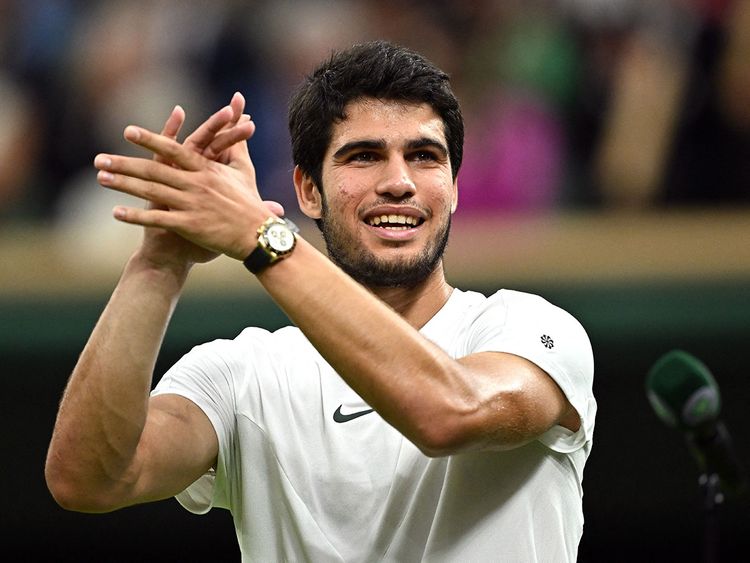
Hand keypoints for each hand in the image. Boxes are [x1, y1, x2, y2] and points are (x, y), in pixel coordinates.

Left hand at [94, 112, 272, 261]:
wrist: (258, 235)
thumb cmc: (250, 202)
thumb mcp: (243, 171)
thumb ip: (236, 144)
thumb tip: (243, 113)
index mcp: (206, 170)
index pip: (174, 150)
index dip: (150, 140)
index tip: (128, 131)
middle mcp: (196, 185)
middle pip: (154, 171)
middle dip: (124, 163)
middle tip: (99, 158)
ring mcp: (191, 205)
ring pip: (151, 192)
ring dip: (123, 185)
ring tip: (101, 178)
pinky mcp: (189, 226)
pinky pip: (157, 219)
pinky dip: (136, 216)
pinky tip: (115, 212)